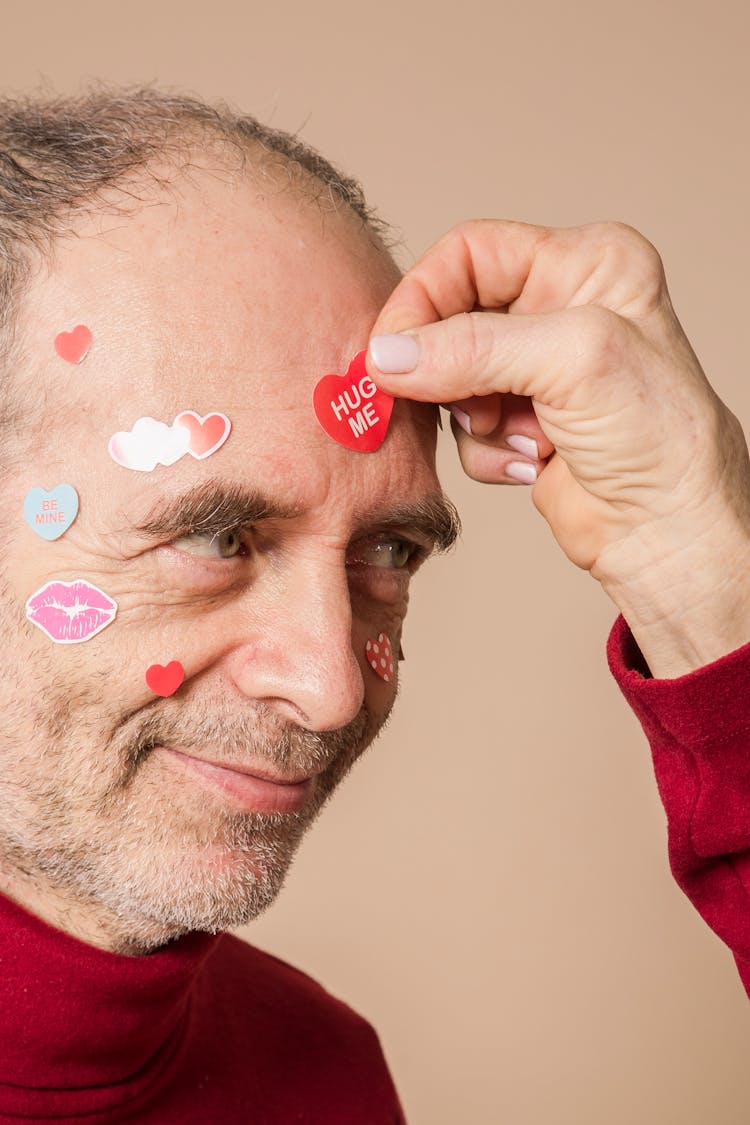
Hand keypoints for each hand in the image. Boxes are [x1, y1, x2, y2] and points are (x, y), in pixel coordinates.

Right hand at [367, 221, 749, 674]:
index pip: (472, 253)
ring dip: (474, 416)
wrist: (669, 532)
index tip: (394, 346)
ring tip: (524, 436)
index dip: (425, 295)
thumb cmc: (662, 439)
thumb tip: (388, 355)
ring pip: (449, 375)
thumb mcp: (571, 362)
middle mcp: (561, 308)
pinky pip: (463, 426)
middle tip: (451, 401)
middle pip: (452, 315)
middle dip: (448, 366)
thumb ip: (472, 347)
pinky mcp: (521, 422)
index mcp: (587, 265)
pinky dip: (487, 450)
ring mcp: (539, 369)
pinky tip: (534, 462)